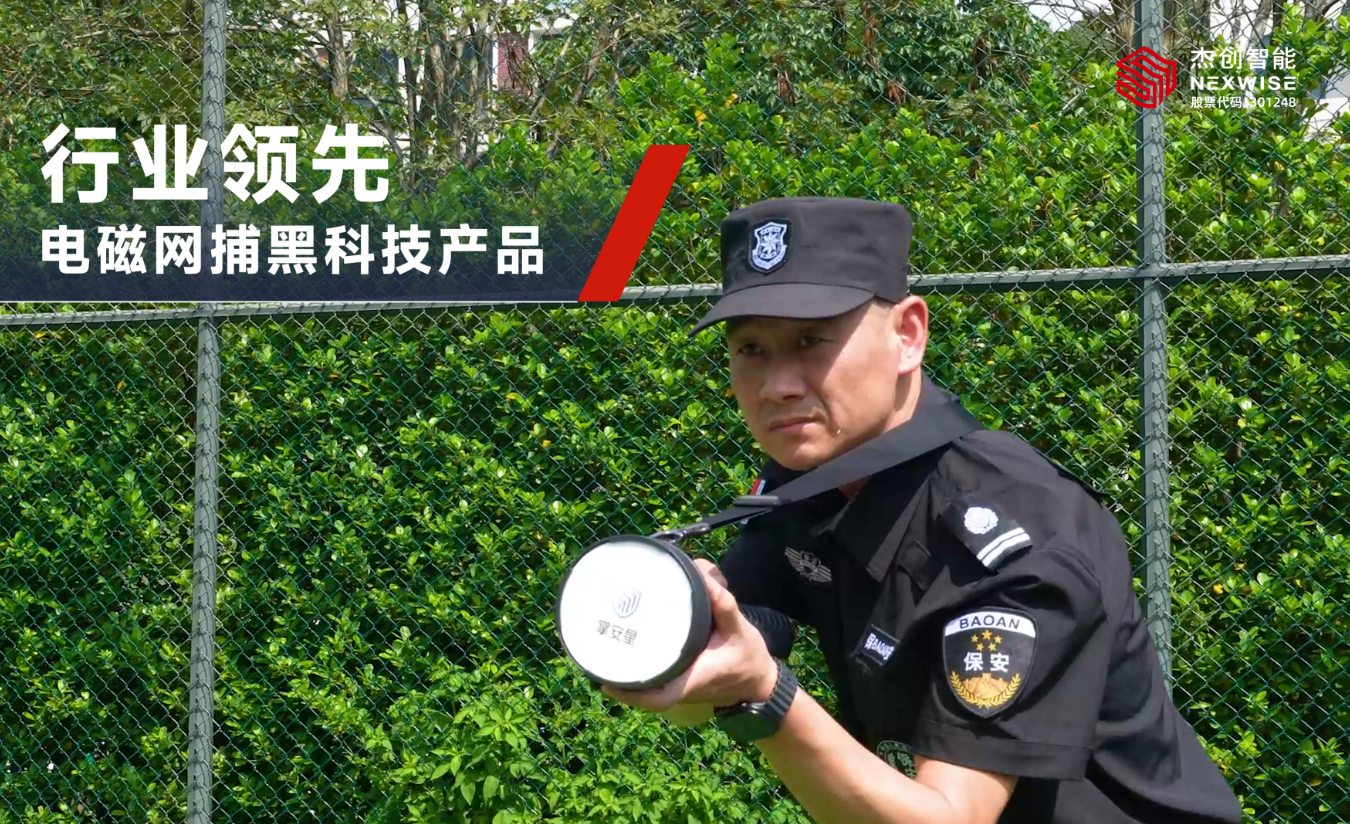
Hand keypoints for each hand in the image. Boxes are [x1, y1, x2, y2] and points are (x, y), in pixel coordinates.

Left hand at [601, 558, 779, 713]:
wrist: (759, 682)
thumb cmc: (749, 658)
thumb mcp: (740, 629)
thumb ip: (724, 605)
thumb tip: (704, 577)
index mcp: (692, 679)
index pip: (657, 697)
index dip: (629, 694)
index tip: (605, 683)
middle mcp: (681, 687)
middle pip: (641, 693)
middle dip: (617, 679)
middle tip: (593, 658)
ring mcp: (678, 687)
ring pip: (644, 689)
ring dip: (624, 676)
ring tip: (600, 653)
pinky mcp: (679, 681)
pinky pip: (651, 681)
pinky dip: (636, 673)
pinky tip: (622, 655)